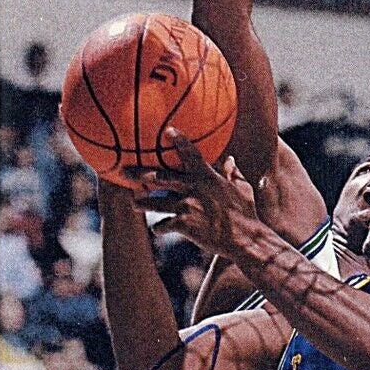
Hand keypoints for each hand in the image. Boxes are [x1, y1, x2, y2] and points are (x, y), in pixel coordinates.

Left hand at [122, 129, 263, 260]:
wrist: (244, 238)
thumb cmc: (246, 213)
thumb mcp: (243, 189)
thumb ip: (233, 173)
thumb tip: (230, 160)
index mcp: (207, 177)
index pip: (191, 154)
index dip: (179, 140)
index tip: (168, 130)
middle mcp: (193, 188)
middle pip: (160, 177)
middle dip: (140, 174)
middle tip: (124, 171)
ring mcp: (187, 206)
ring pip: (156, 203)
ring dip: (143, 203)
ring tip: (134, 204)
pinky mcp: (184, 225)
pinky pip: (164, 226)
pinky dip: (160, 229)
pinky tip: (158, 230)